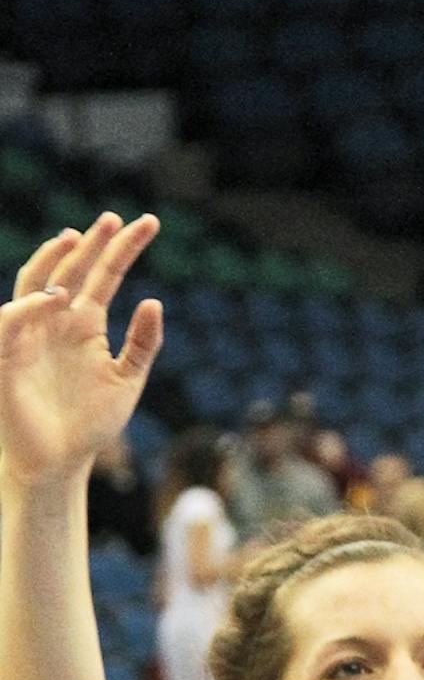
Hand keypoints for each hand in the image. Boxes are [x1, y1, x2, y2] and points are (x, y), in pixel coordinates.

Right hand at [0, 216, 162, 493]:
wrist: (60, 460)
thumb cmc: (92, 422)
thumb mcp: (127, 378)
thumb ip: (143, 343)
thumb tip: (153, 301)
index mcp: (85, 323)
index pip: (104, 275)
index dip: (123, 248)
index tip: (149, 222)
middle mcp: (56, 321)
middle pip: (70, 269)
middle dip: (90, 243)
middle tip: (114, 219)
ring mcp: (30, 334)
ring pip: (34, 283)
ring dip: (54, 260)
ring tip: (79, 240)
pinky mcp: (7, 356)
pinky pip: (10, 321)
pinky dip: (30, 305)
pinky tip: (58, 297)